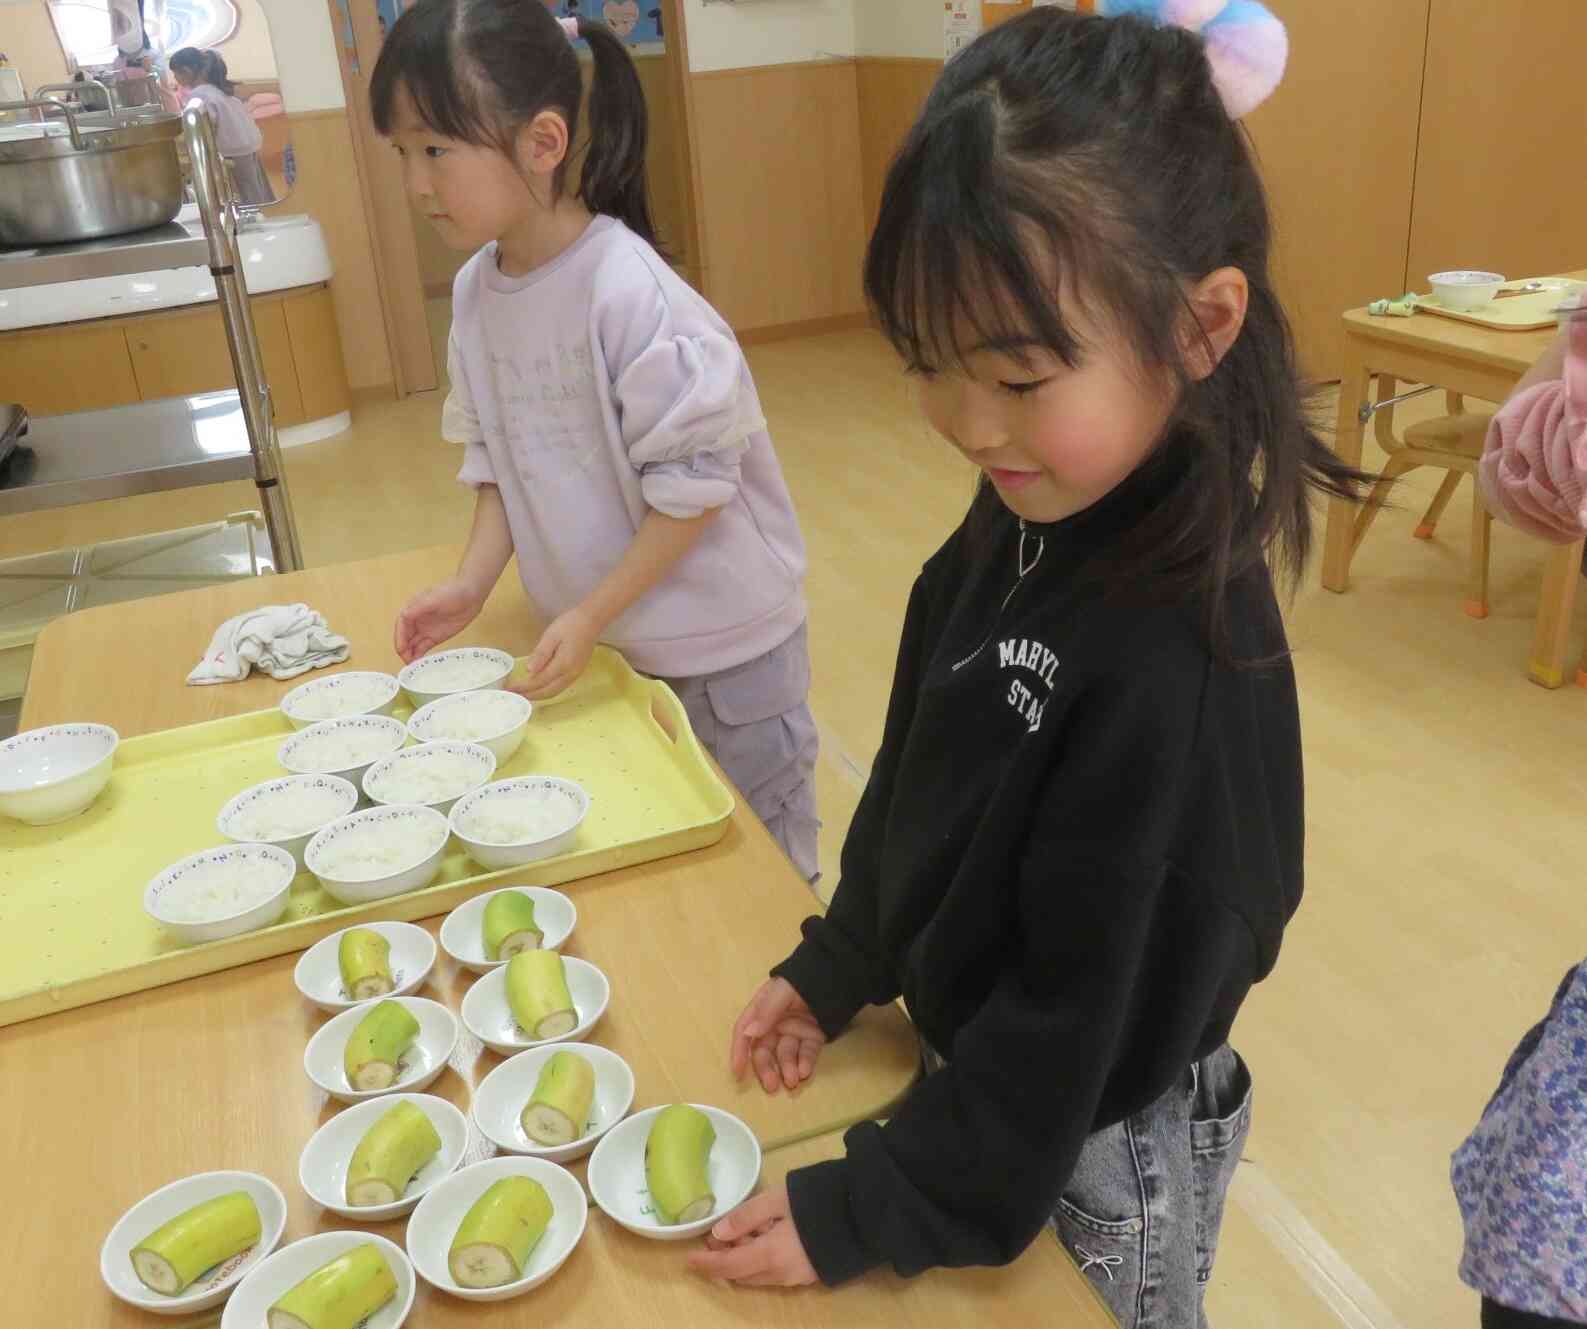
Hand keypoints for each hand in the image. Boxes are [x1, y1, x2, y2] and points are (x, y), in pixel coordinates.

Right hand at [393, 579, 486, 662]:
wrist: (471, 594)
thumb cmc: (450, 592)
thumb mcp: (430, 599)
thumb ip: (416, 609)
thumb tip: (403, 617)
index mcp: (412, 610)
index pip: (401, 627)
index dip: (399, 639)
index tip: (401, 650)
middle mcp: (416, 621)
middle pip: (405, 638)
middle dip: (404, 650)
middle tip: (407, 663)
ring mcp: (426, 630)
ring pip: (413, 645)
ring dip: (411, 655)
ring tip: (413, 667)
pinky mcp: (436, 636)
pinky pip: (424, 647)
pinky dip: (420, 655)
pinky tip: (419, 663)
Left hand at [515, 607, 599, 700]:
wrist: (591, 621)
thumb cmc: (570, 624)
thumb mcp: (551, 635)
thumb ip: (541, 654)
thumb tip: (529, 671)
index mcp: (563, 665)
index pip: (539, 681)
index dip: (524, 687)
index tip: (511, 689)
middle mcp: (570, 674)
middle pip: (548, 692)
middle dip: (530, 696)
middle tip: (514, 695)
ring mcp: (575, 674)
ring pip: (555, 692)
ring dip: (539, 695)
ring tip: (524, 694)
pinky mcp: (577, 672)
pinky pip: (560, 687)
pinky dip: (547, 690)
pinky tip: (539, 687)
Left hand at [687, 1187, 818, 1287]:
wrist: (863, 1213)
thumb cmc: (817, 1201)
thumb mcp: (778, 1199)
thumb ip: (746, 1216)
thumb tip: (719, 1234)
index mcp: (771, 1256)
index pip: (729, 1267)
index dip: (707, 1264)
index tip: (689, 1260)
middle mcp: (781, 1274)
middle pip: (742, 1274)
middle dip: (723, 1260)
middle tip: (714, 1238)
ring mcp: (797, 1277)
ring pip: (758, 1275)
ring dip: (742, 1259)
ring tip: (738, 1233)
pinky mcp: (808, 1273)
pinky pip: (774, 1272)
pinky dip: (760, 1259)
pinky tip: (764, 1236)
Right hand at [730, 978, 825, 1093]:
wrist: (837, 974)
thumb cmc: (804, 978)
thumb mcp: (783, 992)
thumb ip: (767, 1012)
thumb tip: (749, 1033)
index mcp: (762, 1009)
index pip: (745, 1032)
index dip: (739, 1051)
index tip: (738, 1071)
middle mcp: (775, 1023)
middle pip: (765, 1049)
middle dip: (767, 1068)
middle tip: (772, 1085)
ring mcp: (794, 1031)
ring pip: (786, 1055)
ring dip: (788, 1068)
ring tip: (793, 1080)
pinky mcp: (813, 1036)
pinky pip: (806, 1052)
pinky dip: (805, 1063)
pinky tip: (805, 1071)